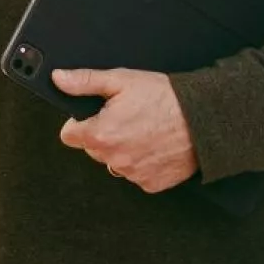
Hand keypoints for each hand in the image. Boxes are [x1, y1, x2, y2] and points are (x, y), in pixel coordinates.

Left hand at [54, 68, 197, 194]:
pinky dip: (143, 163)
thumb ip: (85, 81)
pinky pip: (137, 174)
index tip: (96, 116)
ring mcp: (132, 174)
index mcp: (100, 134)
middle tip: (127, 118)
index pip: (69, 135)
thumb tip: (59, 79)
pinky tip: (155, 146)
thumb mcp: (122, 80)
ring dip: (124, 150)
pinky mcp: (151, 183)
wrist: (204, 118)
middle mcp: (113, 159)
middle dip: (104, 135)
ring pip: (115, 162)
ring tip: (145, 130)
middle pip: (93, 149)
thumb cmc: (166, 98)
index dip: (80, 123)